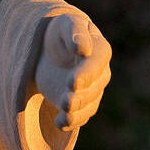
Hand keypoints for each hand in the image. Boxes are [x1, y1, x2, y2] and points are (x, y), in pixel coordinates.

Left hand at [34, 13, 111, 131]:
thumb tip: (84, 49)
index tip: (73, 82)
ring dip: (77, 112)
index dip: (86, 74)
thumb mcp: (65, 25)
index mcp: (100, 50)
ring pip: (88, 105)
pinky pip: (79, 115)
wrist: (49, 49)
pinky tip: (60, 123)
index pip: (97, 64)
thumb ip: (75, 33)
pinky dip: (70, 121)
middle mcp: (100, 73)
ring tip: (64, 115)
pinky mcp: (79, 103)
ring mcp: (91, 90)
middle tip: (66, 101)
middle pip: (94, 88)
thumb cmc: (60, 33)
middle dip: (80, 97)